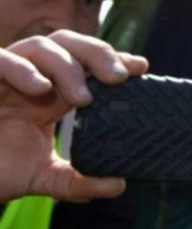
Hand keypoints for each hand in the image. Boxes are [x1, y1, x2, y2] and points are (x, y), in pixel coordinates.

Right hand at [0, 30, 147, 202]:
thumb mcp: (41, 177)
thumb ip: (78, 182)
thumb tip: (119, 185)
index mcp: (51, 93)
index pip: (87, 64)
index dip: (113, 58)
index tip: (142, 68)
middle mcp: (31, 78)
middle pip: (69, 43)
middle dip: (98, 52)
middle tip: (120, 78)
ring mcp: (4, 77)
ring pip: (39, 45)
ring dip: (67, 65)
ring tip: (83, 98)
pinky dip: (20, 68)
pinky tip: (40, 87)